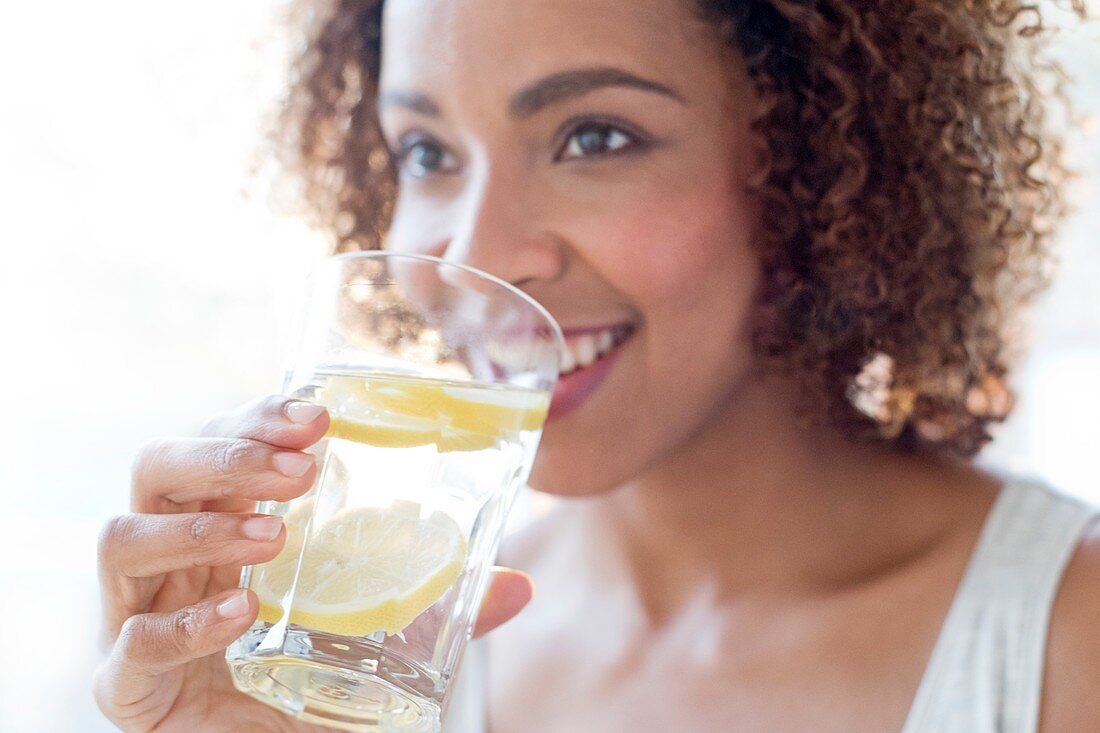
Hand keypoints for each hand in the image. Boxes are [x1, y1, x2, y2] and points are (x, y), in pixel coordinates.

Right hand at [94, 395, 533, 731]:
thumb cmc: (287, 670)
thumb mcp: (364, 630)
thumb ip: (430, 607)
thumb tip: (518, 586)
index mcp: (216, 518)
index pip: (219, 440)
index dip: (257, 417)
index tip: (318, 414)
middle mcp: (166, 553)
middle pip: (156, 467)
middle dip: (226, 455)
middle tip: (298, 469)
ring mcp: (133, 611)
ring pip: (123, 536)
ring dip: (200, 529)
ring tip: (270, 536)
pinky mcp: (123, 680)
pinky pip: (131, 640)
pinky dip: (186, 624)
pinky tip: (240, 613)